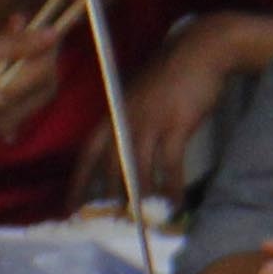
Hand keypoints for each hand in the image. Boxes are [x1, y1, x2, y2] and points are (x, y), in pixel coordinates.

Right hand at [0, 28, 57, 147]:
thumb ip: (14, 44)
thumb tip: (52, 35)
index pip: (44, 72)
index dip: (50, 48)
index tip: (47, 26)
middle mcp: (7, 120)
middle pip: (47, 88)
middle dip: (45, 60)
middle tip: (32, 34)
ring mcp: (4, 128)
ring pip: (39, 97)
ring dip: (34, 69)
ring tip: (13, 43)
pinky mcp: (0, 129)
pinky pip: (24, 105)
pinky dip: (22, 83)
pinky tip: (4, 65)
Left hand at [94, 14, 272, 204]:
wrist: (201, 49)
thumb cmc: (172, 76)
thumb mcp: (139, 97)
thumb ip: (129, 123)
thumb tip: (126, 159)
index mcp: (113, 114)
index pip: (87, 154)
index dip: (78, 183)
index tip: (71, 208)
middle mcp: (125, 119)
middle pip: (111, 168)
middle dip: (111, 199)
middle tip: (114, 223)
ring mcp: (149, 121)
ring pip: (138, 170)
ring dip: (141, 199)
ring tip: (145, 220)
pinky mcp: (175, 124)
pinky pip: (170, 165)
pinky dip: (173, 187)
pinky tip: (177, 203)